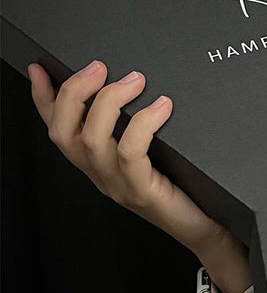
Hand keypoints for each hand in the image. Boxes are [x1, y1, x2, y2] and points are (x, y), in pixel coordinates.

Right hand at [27, 59, 231, 258]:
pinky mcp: (142, 191)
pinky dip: (143, 124)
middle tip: (99, 67)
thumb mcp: (151, 150)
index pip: (58, 129)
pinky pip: (131, 154)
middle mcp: (99, 174)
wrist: (200, 226)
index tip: (40, 68)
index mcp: (96, 163)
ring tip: (135, 80)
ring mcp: (118, 184)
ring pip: (92, 140)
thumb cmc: (179, 185)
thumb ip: (135, 124)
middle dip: (74, 93)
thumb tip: (134, 83)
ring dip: (109, 103)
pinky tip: (162, 106)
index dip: (43, 99)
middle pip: (64, 133)